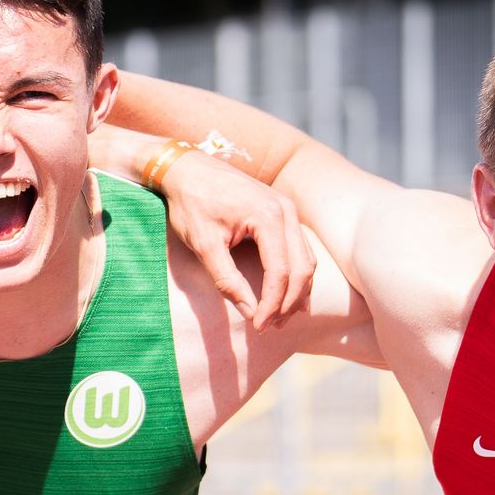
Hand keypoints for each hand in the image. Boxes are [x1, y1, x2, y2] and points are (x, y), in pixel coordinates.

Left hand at [158, 151, 314, 330]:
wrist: (187, 168)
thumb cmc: (192, 203)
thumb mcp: (204, 245)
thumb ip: (227, 280)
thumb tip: (250, 311)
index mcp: (268, 217)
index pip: (280, 272)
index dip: (272, 304)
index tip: (258, 326)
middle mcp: (285, 210)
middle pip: (302, 268)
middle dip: (289, 303)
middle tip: (272, 327)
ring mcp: (288, 209)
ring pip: (306, 259)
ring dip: (296, 292)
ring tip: (279, 317)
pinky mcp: (284, 211)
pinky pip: (300, 248)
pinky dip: (297, 274)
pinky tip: (288, 295)